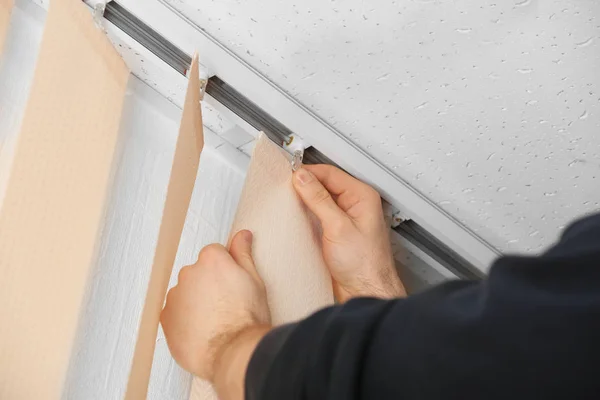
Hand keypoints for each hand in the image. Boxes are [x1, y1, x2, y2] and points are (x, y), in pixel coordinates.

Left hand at [160, 230, 270, 384]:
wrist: (233, 352)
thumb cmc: (247, 318)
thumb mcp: (254, 280)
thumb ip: (243, 254)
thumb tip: (242, 235)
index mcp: (211, 259)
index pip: (215, 254)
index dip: (226, 270)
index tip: (233, 286)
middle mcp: (188, 272)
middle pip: (198, 273)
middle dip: (208, 285)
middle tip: (226, 305)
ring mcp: (174, 296)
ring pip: (185, 294)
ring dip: (195, 303)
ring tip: (214, 322)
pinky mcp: (165, 319)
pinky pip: (174, 314)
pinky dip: (184, 321)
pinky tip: (202, 332)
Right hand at [293, 165, 405, 301]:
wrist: (364, 292)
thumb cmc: (365, 265)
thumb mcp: (338, 227)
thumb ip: (319, 199)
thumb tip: (303, 178)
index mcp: (362, 197)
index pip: (330, 173)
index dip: (308, 173)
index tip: (289, 176)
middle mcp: (354, 206)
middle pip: (323, 185)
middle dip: (304, 186)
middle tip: (285, 189)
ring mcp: (343, 220)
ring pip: (318, 201)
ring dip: (303, 202)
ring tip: (287, 203)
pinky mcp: (334, 234)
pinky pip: (316, 217)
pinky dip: (304, 216)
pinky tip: (295, 220)